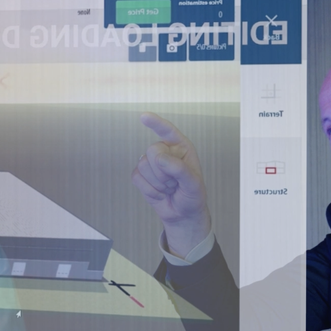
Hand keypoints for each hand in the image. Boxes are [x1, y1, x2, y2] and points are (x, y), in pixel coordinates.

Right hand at [133, 113, 212, 258]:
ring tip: (169, 188)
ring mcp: (152, 163)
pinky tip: (160, 193)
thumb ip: (179, 169)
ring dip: (157, 183)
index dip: (156, 123)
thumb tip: (160, 158)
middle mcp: (166, 152)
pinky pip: (136, 177)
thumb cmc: (192, 195)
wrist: (183, 214)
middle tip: (175, 183)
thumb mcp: (193, 183)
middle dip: (163, 171)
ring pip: (143, 165)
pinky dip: (149, 189)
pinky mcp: (141, 175)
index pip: (168, 131)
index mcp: (181, 148)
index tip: (143, 117)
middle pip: (152, 150)